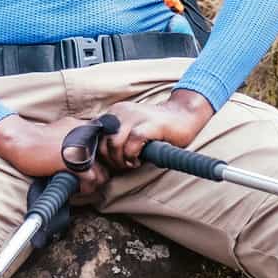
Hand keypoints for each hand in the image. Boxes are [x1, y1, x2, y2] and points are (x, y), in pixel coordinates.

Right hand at [0, 113, 111, 197]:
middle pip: (106, 164)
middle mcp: (89, 137)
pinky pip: (90, 181)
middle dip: (97, 175)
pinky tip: (74, 187)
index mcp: (87, 128)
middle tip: (85, 181)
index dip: (100, 163)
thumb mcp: (65, 127)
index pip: (106, 150)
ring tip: (80, 186)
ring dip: (92, 184)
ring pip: (102, 175)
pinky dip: (84, 188)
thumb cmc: (40, 138)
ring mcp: (83, 150)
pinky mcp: (75, 163)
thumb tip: (90, 150)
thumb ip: (79, 135)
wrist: (22, 140)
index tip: (92, 169)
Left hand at [99, 88, 214, 168]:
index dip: (98, 152)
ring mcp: (134, 117)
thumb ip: (116, 138)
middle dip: (109, 160)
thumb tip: (100, 158)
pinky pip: (132, 143)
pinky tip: (138, 160)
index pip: (93, 133)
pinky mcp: (148, 124)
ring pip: (114, 143)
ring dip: (120, 160)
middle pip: (102, 141)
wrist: (184, 115)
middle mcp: (121, 112)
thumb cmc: (157, 128)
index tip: (108, 162)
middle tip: (122, 166)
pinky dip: (132, 156)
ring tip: (130, 164)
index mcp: (115, 113)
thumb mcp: (131, 130)